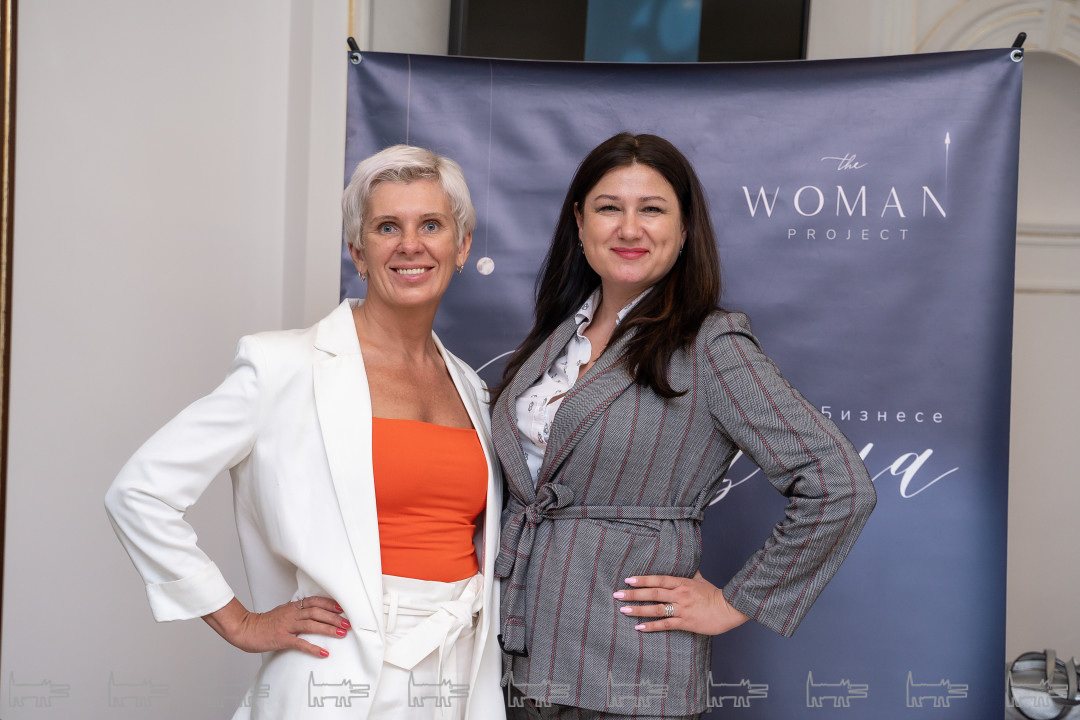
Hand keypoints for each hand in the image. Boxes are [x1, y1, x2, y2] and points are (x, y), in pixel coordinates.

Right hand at [203, 596, 349, 657]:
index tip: (343, 608)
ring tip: (341, 634)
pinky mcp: (281, 638)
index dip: (329, 604)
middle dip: (334, 618)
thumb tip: (311, 612)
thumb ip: (296, 612)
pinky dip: (313, 648)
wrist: (245, 629)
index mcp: (292, 607)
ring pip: (312, 625)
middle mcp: (291, 614)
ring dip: (328, 629)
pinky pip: (300, 643)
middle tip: (348, 623)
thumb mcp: (282, 612)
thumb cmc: (264, 623)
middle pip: (317, 612)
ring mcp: (286, 626)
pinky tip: (323, 652)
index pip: (314, 602)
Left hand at [613, 572, 748, 635]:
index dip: (642, 579)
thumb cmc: (714, 594)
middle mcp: (679, 594)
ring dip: (638, 610)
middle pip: (653, 593)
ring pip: (656, 609)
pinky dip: (651, 626)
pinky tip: (639, 627)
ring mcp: (682, 609)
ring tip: (623, 610)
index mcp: (682, 583)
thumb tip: (686, 563)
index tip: (628, 580)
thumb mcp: (700, 580)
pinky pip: (665, 624)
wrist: (729, 609)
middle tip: (617, 595)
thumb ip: (690, 573)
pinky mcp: (685, 622)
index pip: (658, 579)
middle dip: (633, 594)